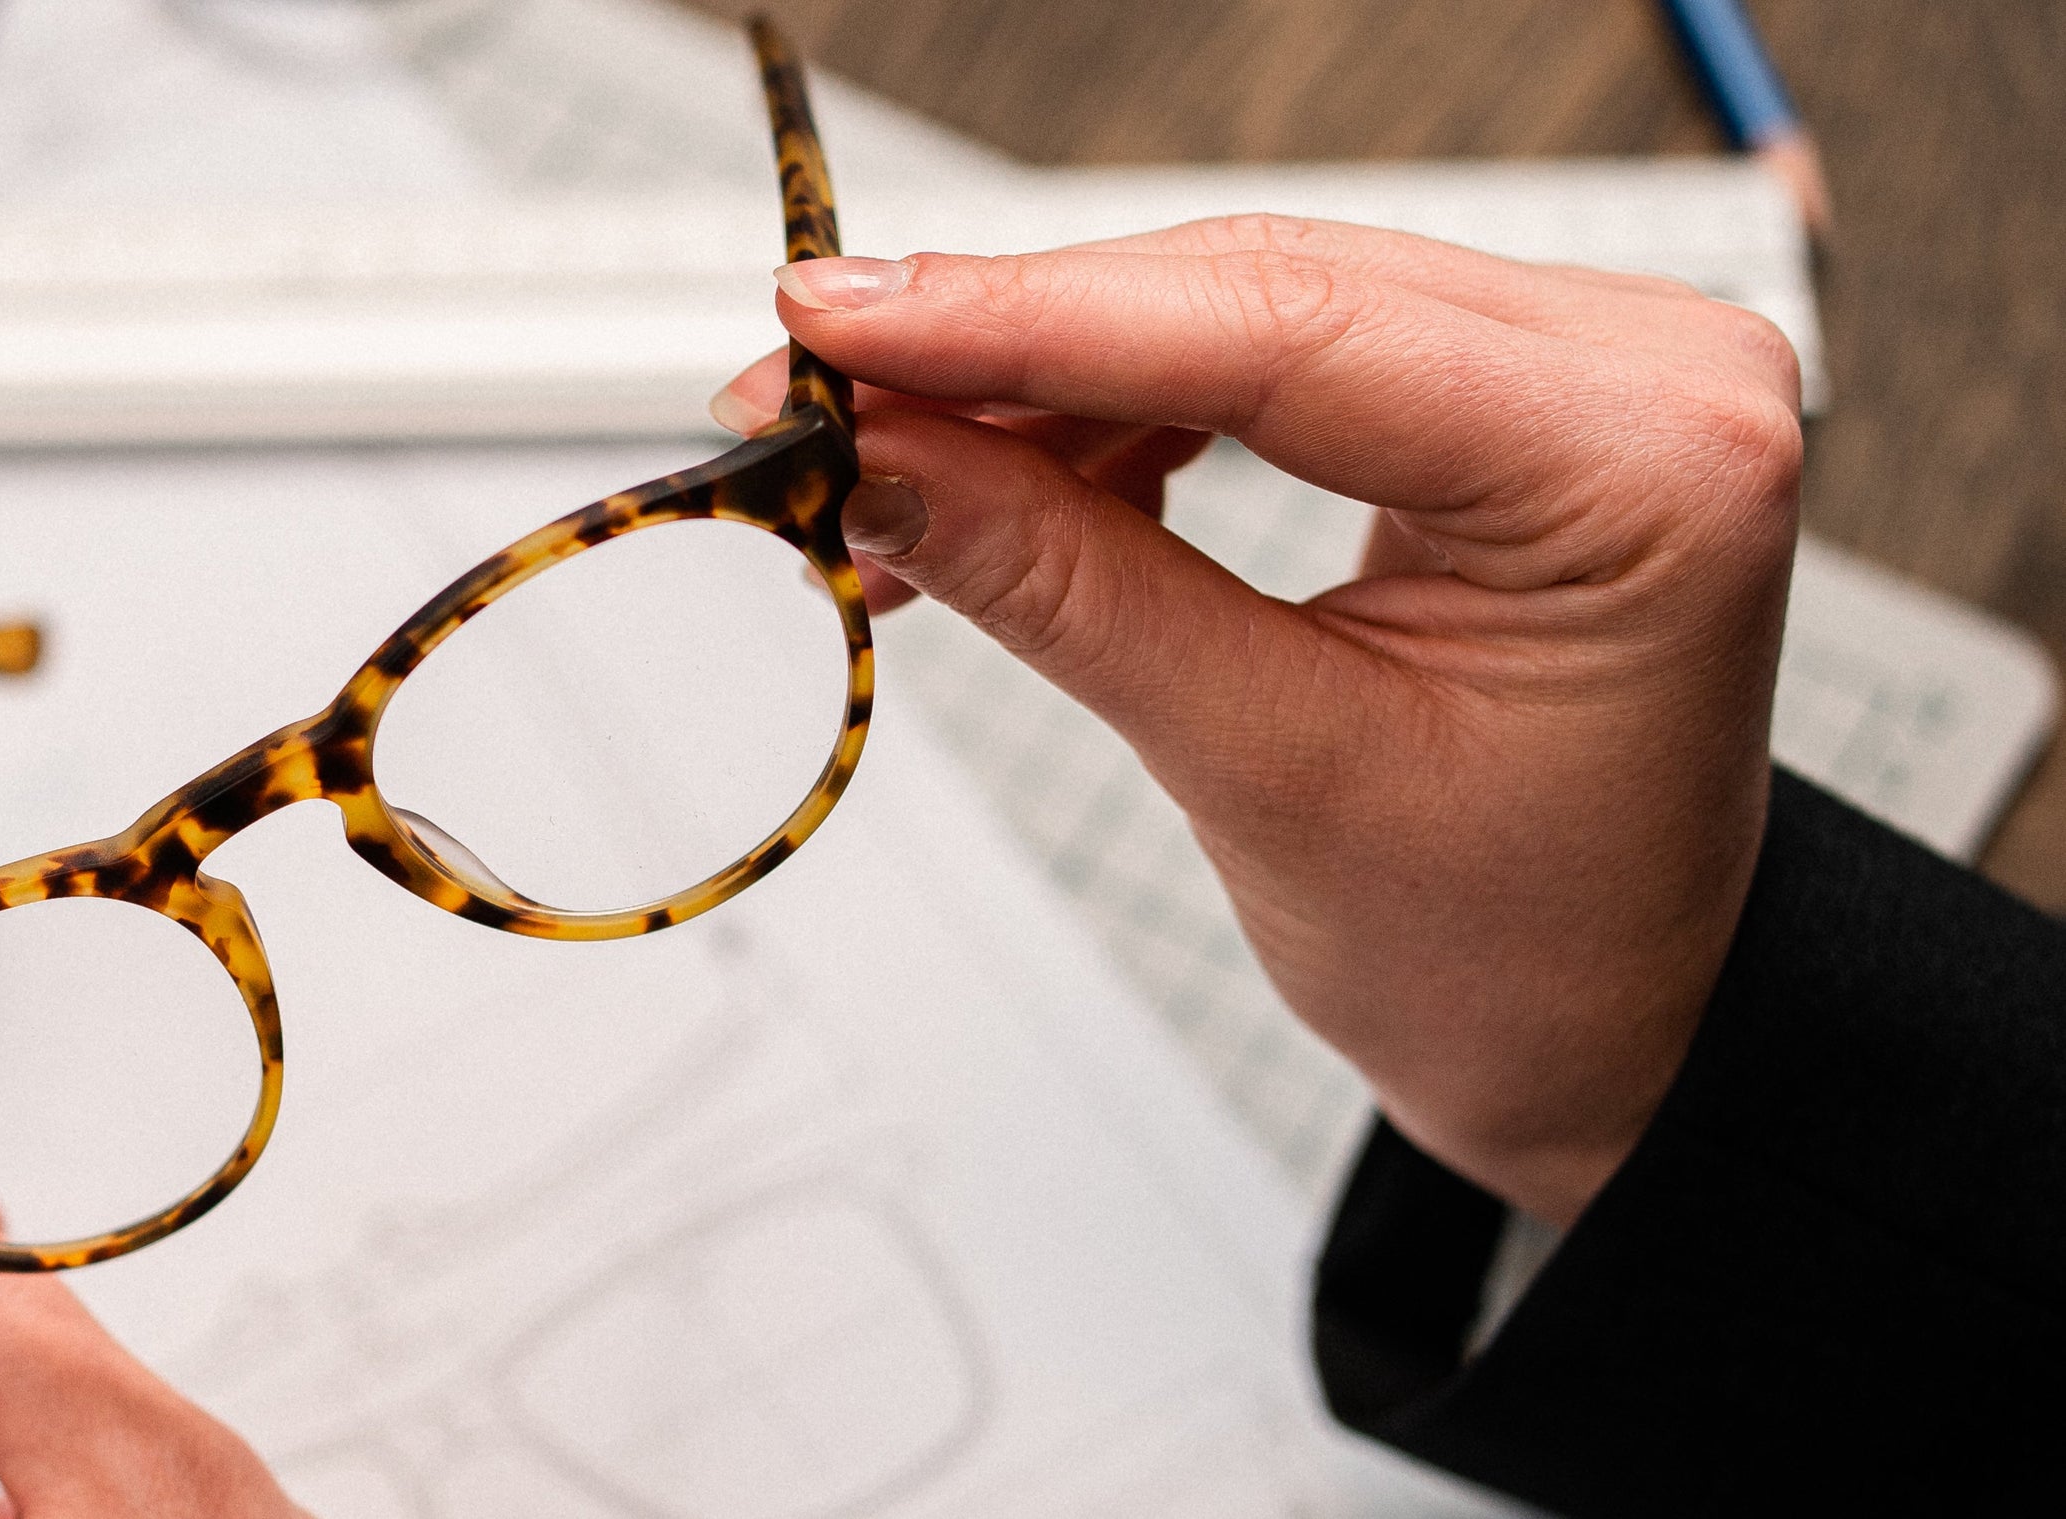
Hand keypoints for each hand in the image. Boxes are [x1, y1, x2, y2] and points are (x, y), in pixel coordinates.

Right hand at [717, 216, 1802, 1225]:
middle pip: (1251, 289)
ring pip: (1236, 302)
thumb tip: (870, 458)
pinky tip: (990, 473)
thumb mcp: (1263, 770)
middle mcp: (1644, 369)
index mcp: (1646, 466)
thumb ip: (1061, 587)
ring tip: (872, 475)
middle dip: (1004, 347)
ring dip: (1038, 384)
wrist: (1609, 1015)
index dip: (1025, 319)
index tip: (831, 324)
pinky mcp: (1498, 385)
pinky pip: (1265, 346)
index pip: (1284, 330)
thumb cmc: (1510, 940)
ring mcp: (1579, 363)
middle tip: (800, 403)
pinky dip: (1111, 410)